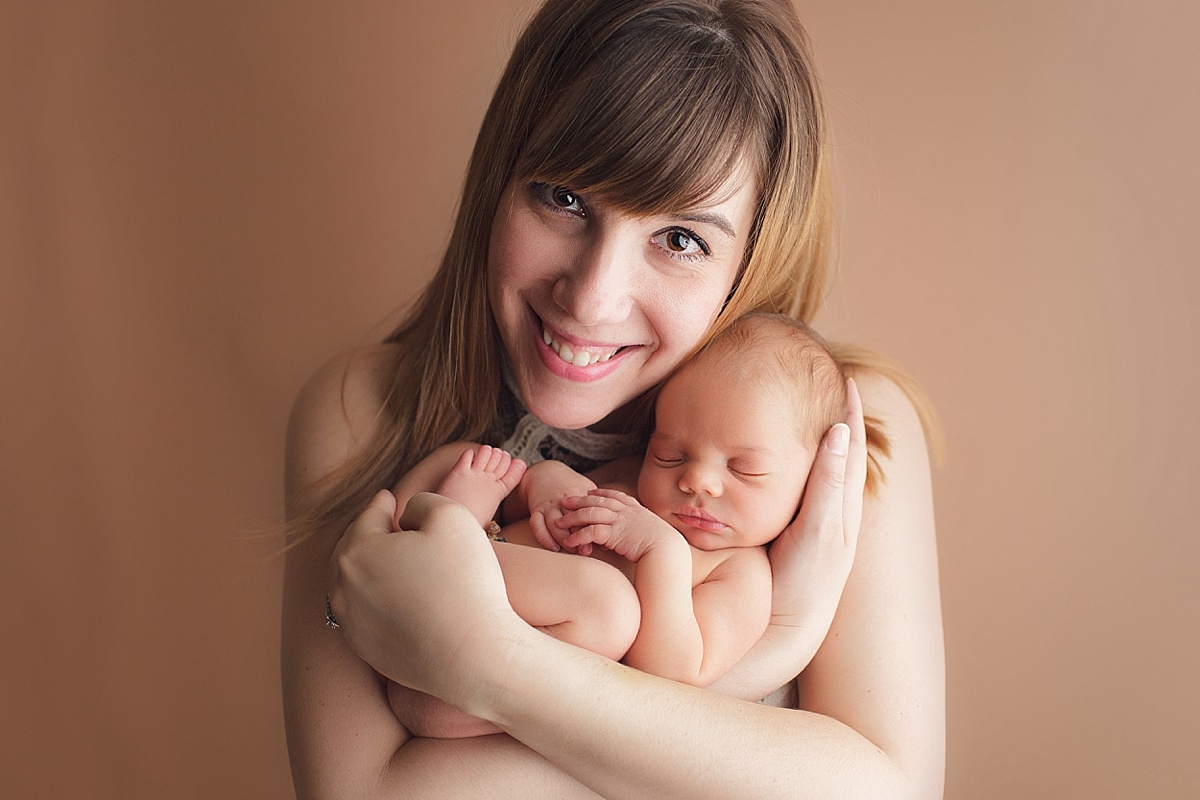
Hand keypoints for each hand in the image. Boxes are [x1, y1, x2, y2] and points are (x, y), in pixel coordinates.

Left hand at [327, 490, 525, 707]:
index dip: (381, 504)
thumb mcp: (451, 515)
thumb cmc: (465, 580)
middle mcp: (342, 589)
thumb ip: (421, 501)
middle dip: (368, 534)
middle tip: (387, 526)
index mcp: (356, 552)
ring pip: (354, 584)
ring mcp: (351, 625)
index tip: (388, 498)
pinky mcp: (366, 652)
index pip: (367, 518)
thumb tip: (406, 516)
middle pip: (352, 551)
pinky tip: (397, 597)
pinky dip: (375, 600)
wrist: (473, 656)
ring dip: (369, 568)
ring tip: (393, 560)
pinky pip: (365, 615)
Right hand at [523, 460, 597, 553]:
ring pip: (554, 524)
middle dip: (578, 537)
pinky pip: (536, 525)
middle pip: (571, 521)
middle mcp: (562, 500)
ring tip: (572, 551)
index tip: (601, 542)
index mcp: (578, 494)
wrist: (545, 472)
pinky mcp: (536, 509)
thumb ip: (597, 505)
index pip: (587, 513)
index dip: (593, 528)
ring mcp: (548, 505)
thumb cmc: (570, 484)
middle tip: (586, 550)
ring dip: (562, 540)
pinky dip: (544, 538)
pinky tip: (553, 548)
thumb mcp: (586, 488)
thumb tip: (611, 526)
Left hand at [557, 488, 669, 561]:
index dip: (601, 493)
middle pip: (598, 501)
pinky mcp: (613, 534)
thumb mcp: (654, 532)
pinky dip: (578, 536)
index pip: (615, 496)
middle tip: (565, 500)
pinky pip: (590, 532)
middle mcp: (626, 512)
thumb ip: (641, 529)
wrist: (668, 552)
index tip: (590, 492)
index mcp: (636, 509)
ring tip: (559, 522)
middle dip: (580, 500)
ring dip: (573, 518)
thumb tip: (634, 534)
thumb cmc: (665, 547)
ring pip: (590, 513)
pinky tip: (569, 542)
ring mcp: (619, 521)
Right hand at [768, 378, 865, 628]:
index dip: (848, 410)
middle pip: (843, 451)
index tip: (842, 377)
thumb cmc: (804, 579)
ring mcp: (821, 521)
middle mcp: (836, 508)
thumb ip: (827, 482)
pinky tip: (791, 463)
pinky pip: (812, 487)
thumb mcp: (818, 528)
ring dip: (825, 438)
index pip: (850, 444)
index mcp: (842, 500)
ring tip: (813, 411)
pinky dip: (809, 464)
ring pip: (829, 468)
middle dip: (839, 416)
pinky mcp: (804, 534)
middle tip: (827, 383)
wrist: (789, 625)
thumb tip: (840, 431)